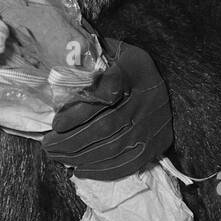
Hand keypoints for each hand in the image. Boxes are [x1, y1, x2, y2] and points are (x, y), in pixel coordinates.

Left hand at [42, 37, 172, 180]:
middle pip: (104, 127)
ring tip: (57, 157)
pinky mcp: (155, 145)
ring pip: (112, 148)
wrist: (172, 85)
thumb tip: (65, 58)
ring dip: (80, 157)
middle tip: (47, 145)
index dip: (78, 112)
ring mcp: (151, 127)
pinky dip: (101, 171)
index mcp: (132, 72)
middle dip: (71, 140)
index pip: (104, 94)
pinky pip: (127, 164)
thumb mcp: (117, 50)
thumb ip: (93, 55)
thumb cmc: (133, 66)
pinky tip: (80, 170)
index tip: (56, 123)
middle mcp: (144, 101)